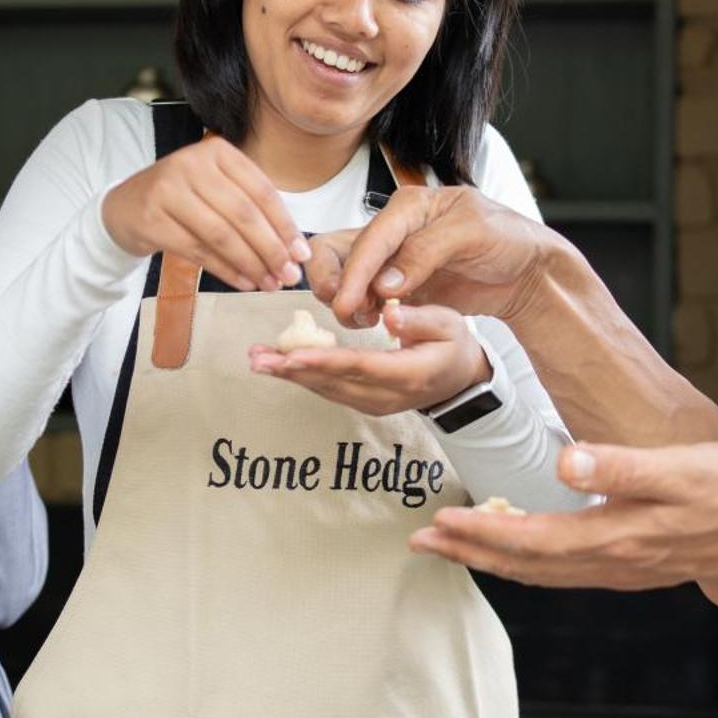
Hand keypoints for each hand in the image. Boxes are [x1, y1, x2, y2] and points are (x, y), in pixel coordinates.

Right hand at [102, 137, 310, 292]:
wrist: (125, 206)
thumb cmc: (183, 199)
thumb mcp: (216, 187)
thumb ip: (251, 208)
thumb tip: (294, 249)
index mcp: (217, 151)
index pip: (261, 190)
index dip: (285, 225)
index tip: (301, 254)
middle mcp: (192, 164)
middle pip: (243, 214)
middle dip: (271, 249)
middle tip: (289, 276)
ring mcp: (168, 190)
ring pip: (221, 234)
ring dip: (250, 264)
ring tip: (269, 284)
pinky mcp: (152, 219)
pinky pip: (197, 251)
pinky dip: (225, 270)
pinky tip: (243, 283)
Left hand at [247, 302, 490, 415]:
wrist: (460, 379)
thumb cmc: (454, 346)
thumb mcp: (451, 324)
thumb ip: (420, 319)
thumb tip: (389, 314)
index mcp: (409, 374)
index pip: (361, 366)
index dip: (325, 360)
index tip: (293, 354)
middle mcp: (386, 396)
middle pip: (334, 382)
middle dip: (293, 370)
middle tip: (258, 359)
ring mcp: (373, 403)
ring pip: (325, 389)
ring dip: (289, 375)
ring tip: (257, 360)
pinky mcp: (362, 401)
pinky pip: (328, 389)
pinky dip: (301, 376)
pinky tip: (276, 364)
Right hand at [305, 186, 568, 328]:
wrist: (526, 270)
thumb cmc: (506, 238)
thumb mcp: (472, 233)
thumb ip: (426, 253)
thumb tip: (385, 284)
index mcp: (409, 206)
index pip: (370, 238)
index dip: (355, 271)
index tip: (347, 302)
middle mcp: (393, 230)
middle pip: (338, 250)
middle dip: (333, 281)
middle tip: (347, 312)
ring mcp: (392, 260)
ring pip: (344, 275)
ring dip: (345, 299)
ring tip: (364, 320)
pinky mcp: (396, 287)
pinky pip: (364, 297)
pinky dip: (360, 311)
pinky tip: (371, 324)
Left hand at [408, 441, 717, 589]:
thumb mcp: (678, 469)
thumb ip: (619, 466)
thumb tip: (564, 463)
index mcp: (613, 536)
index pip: (531, 539)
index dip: (482, 533)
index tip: (441, 523)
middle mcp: (608, 562)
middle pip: (523, 564)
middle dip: (469, 552)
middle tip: (421, 543)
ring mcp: (616, 570)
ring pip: (539, 573)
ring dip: (491, 560)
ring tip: (451, 548)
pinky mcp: (627, 567)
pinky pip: (561, 574)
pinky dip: (526, 565)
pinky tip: (514, 555)